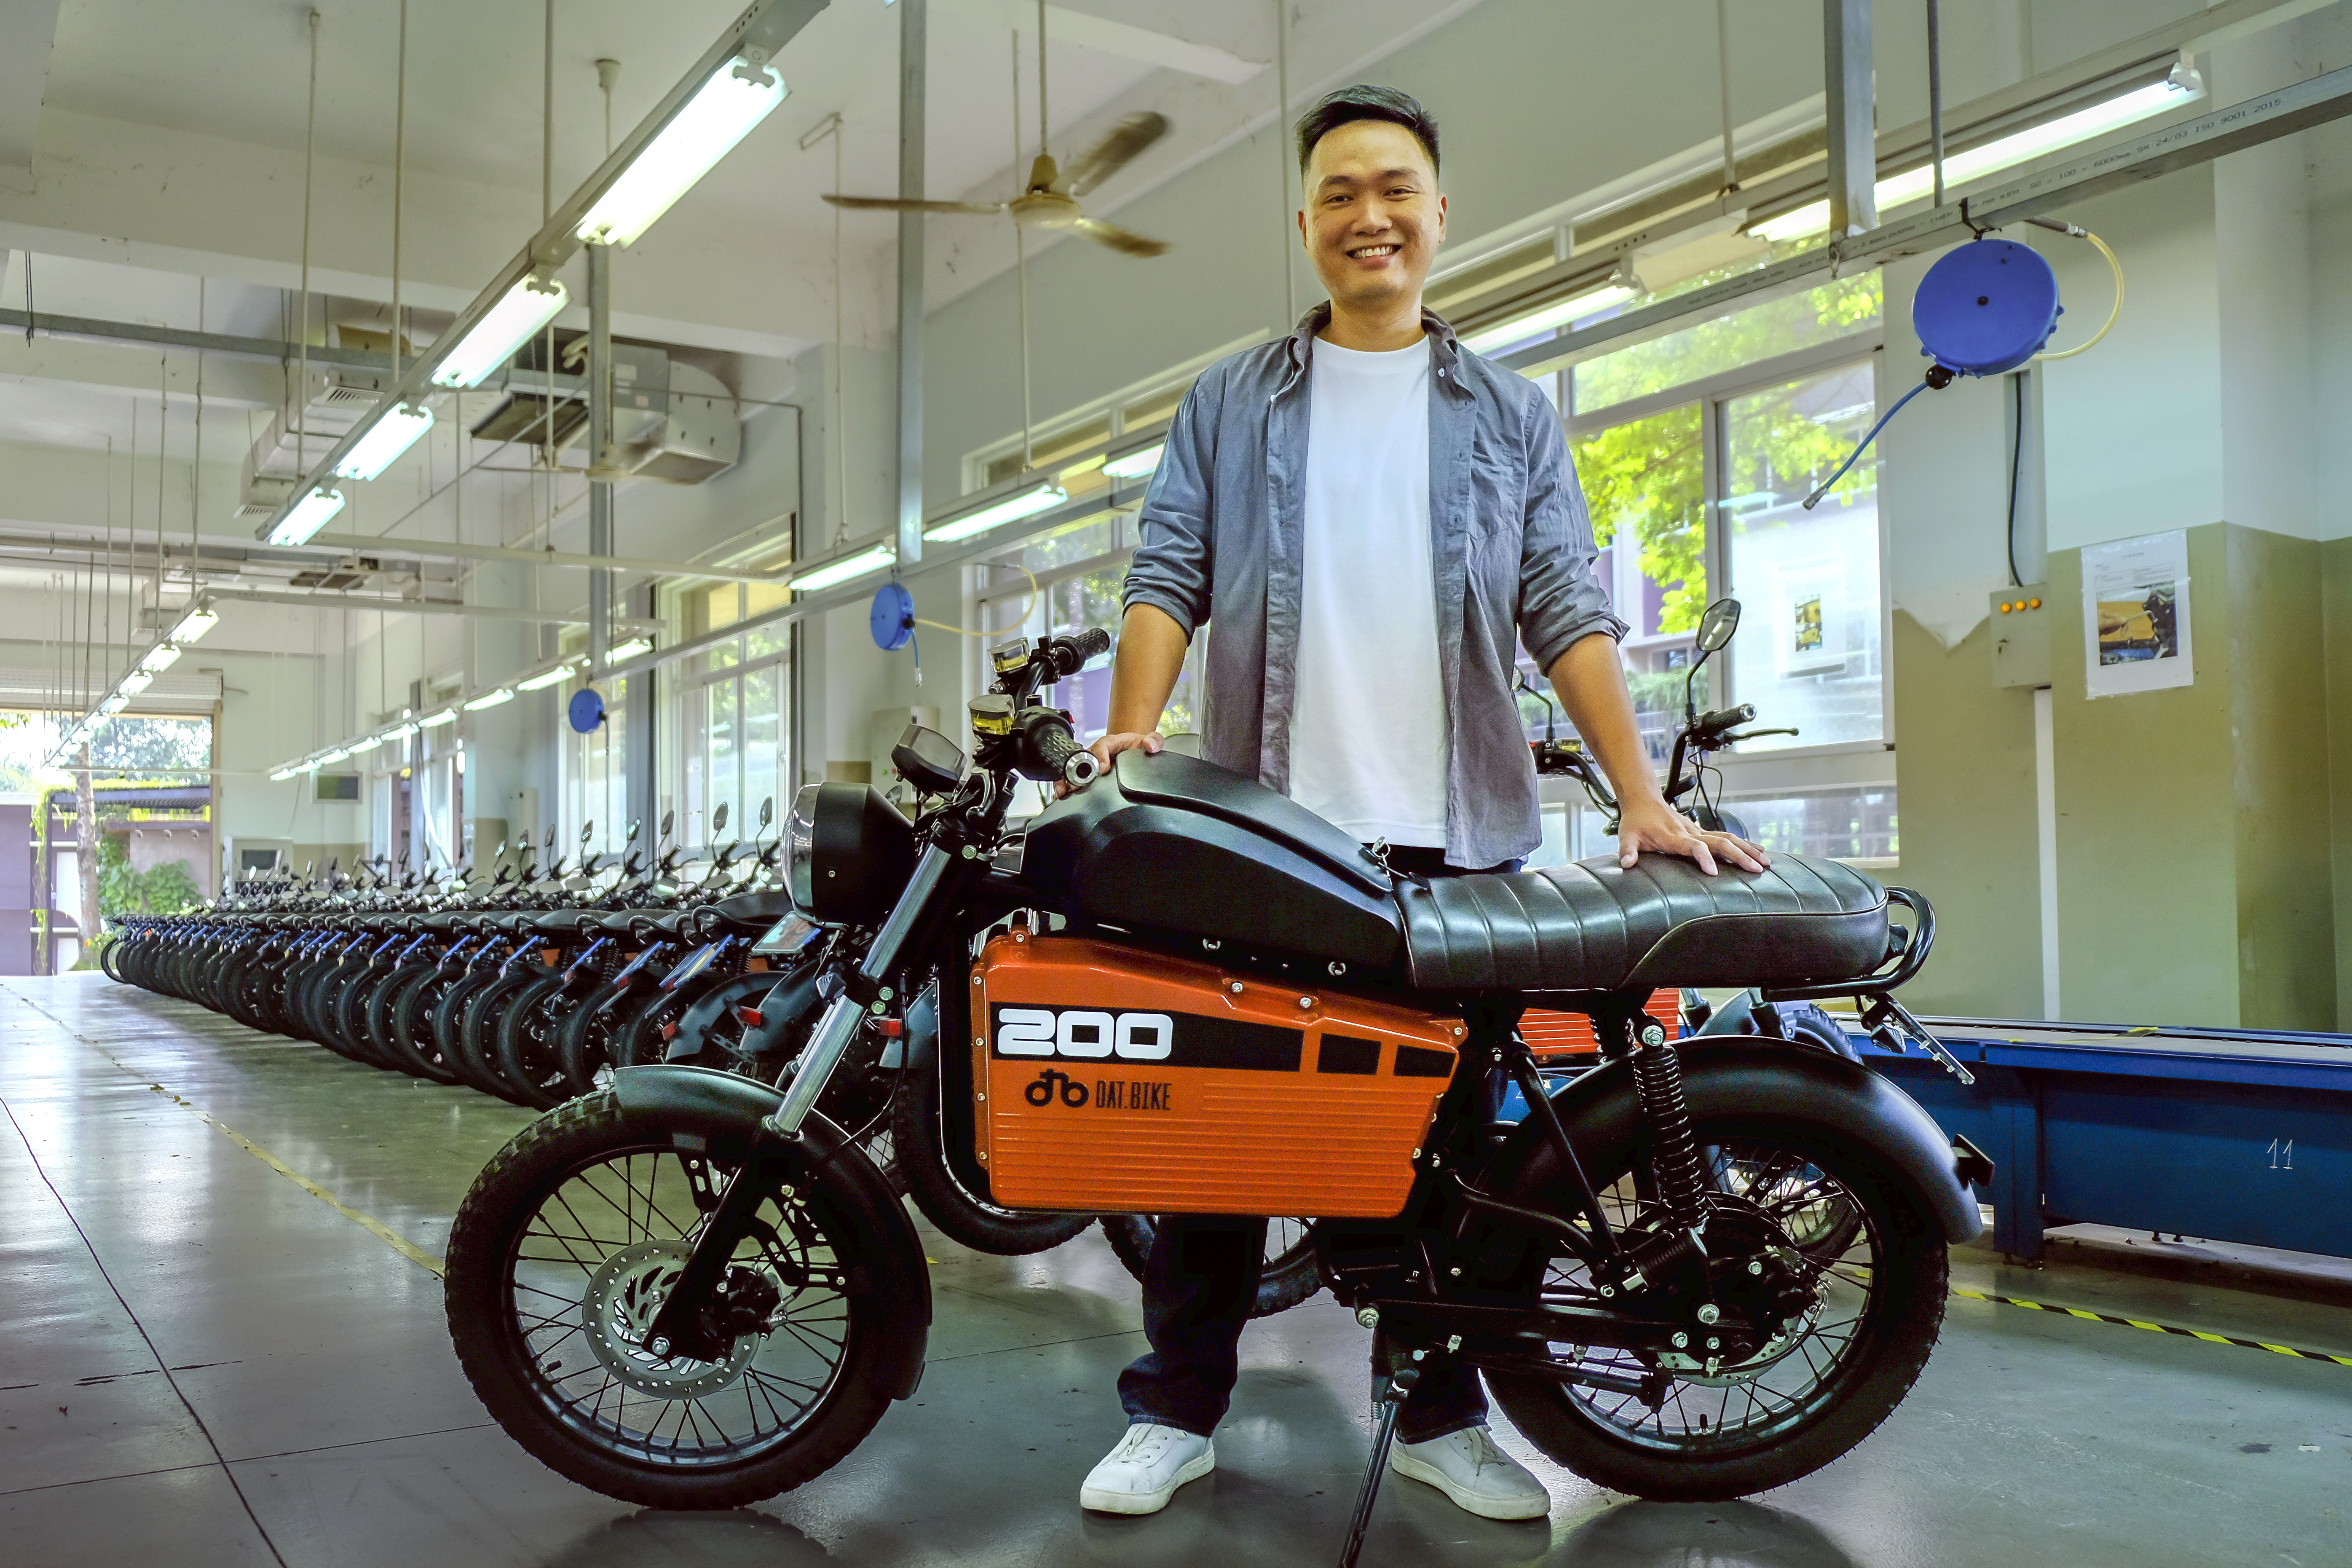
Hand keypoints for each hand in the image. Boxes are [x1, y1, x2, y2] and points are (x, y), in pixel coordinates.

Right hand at [1056, 731, 1162, 797]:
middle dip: (1077, 771)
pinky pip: (1072, 778)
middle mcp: (1096, 752)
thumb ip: (1153, 741)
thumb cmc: (1135, 746)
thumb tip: (1150, 745)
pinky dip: (1065, 786)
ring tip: (1063, 790)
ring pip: (1073, 769)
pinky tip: (1062, 795)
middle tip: (1076, 783)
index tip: (1103, 768)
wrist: (1131, 752)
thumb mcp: (1147, 741)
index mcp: (1110, 743)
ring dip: (1067, 779)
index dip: (1100, 756)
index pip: (1102, 745)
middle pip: (1082, 759)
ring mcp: (1089, 763)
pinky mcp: (1086, 774)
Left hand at [1616, 795, 1767, 875]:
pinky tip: (1757, 851)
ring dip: (1747, 850)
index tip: (1714, 872)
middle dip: (1739, 856)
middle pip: (1720, 842)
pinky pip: (1726, 837)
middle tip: (1756, 870)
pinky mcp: (1702, 831)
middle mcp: (1691, 832)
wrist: (1643, 800)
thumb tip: (1626, 863)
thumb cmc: (1636, 821)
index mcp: (1674, 837)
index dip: (1704, 858)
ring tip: (1765, 863)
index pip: (1694, 847)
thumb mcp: (1627, 836)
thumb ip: (1627, 850)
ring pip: (1728, 838)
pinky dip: (1743, 844)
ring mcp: (1698, 831)